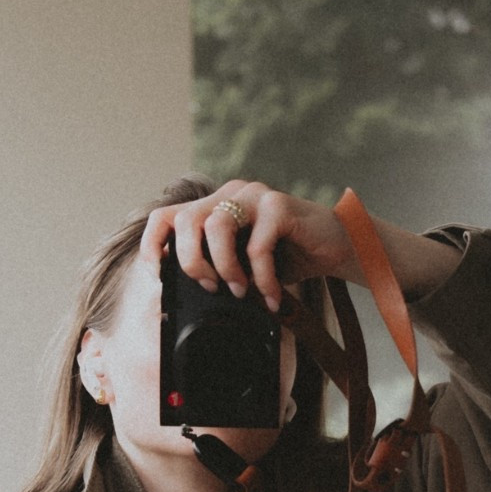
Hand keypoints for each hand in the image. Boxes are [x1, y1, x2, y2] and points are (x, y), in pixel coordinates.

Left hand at [140, 180, 355, 313]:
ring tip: (240, 290)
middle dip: (190, 260)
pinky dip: (261, 278)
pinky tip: (270, 297)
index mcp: (216, 206)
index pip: (168, 215)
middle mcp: (231, 194)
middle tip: (209, 286)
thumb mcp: (244, 266)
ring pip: (217, 225)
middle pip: (186, 219)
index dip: (154, 243)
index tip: (157, 274)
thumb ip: (220, 269)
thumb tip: (191, 296)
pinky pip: (258, 244)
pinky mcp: (280, 206)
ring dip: (224, 267)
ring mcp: (255, 196)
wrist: (336, 246)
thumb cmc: (288, 257)